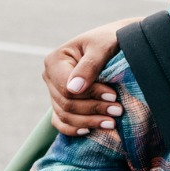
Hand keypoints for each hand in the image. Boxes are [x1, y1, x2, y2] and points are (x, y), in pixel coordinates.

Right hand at [43, 19, 134, 135]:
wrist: (117, 41)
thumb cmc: (111, 39)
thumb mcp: (103, 46)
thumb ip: (90, 65)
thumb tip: (74, 89)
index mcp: (55, 60)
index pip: (67, 87)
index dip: (90, 95)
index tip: (113, 96)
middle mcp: (50, 77)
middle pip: (66, 104)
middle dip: (93, 110)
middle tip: (119, 111)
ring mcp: (54, 91)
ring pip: (64, 115)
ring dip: (88, 122)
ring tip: (112, 123)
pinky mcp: (62, 101)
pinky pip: (60, 121)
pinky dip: (72, 129)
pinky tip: (89, 131)